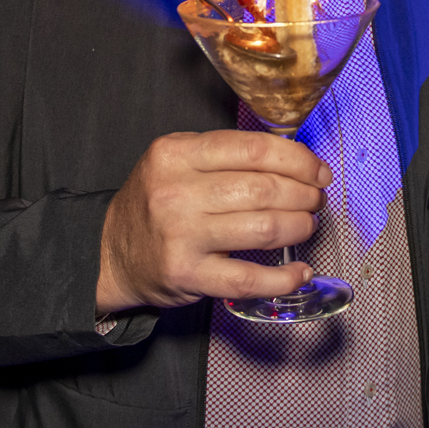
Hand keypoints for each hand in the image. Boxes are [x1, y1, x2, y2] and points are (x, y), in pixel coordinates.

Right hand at [95, 129, 332, 313]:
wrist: (110, 252)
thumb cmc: (157, 202)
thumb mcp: (178, 161)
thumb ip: (228, 154)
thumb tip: (296, 160)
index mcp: (177, 153)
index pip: (255, 149)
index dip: (298, 160)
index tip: (318, 170)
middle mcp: (176, 192)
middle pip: (264, 188)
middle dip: (304, 194)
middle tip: (315, 199)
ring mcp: (181, 235)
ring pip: (263, 228)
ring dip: (299, 226)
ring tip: (307, 225)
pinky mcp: (187, 275)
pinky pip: (249, 278)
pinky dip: (283, 277)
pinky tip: (298, 272)